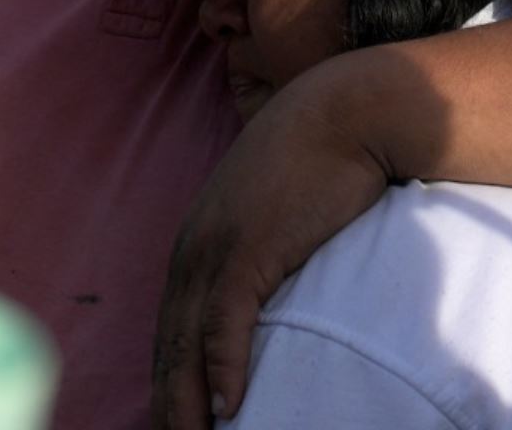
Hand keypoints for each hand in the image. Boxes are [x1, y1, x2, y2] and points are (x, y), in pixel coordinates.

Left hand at [151, 58, 395, 428]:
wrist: (344, 114)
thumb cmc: (319, 162)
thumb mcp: (273, 213)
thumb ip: (260, 252)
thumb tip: (273, 293)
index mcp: (196, 249)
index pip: (170, 333)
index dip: (169, 384)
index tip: (173, 425)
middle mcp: (194, 253)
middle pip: (168, 349)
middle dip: (167, 407)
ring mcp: (217, 250)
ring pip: (186, 345)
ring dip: (186, 405)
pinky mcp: (250, 249)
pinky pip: (225, 322)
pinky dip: (223, 368)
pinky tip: (229, 408)